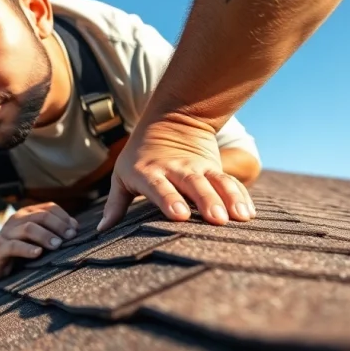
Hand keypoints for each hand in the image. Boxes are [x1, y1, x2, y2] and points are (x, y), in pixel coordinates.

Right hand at [0, 202, 78, 278]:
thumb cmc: (21, 246)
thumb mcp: (37, 236)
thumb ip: (54, 230)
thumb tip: (76, 227)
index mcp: (28, 213)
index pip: (49, 207)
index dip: (64, 217)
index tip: (75, 230)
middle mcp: (17, 219)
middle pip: (41, 216)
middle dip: (58, 225)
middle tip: (70, 237)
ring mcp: (7, 233)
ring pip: (28, 228)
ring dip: (45, 236)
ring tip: (57, 245)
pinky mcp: (0, 249)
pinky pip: (14, 247)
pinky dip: (27, 249)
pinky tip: (38, 253)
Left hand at [98, 114, 255, 230]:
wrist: (170, 119)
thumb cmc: (139, 157)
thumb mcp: (122, 175)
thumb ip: (115, 204)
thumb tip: (101, 231)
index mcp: (148, 173)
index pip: (159, 187)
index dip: (169, 200)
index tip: (180, 215)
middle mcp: (175, 170)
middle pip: (192, 185)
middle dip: (205, 201)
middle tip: (217, 219)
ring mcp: (197, 168)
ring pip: (215, 182)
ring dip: (229, 198)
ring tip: (240, 217)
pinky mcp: (214, 167)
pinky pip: (229, 181)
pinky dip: (240, 196)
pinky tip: (249, 213)